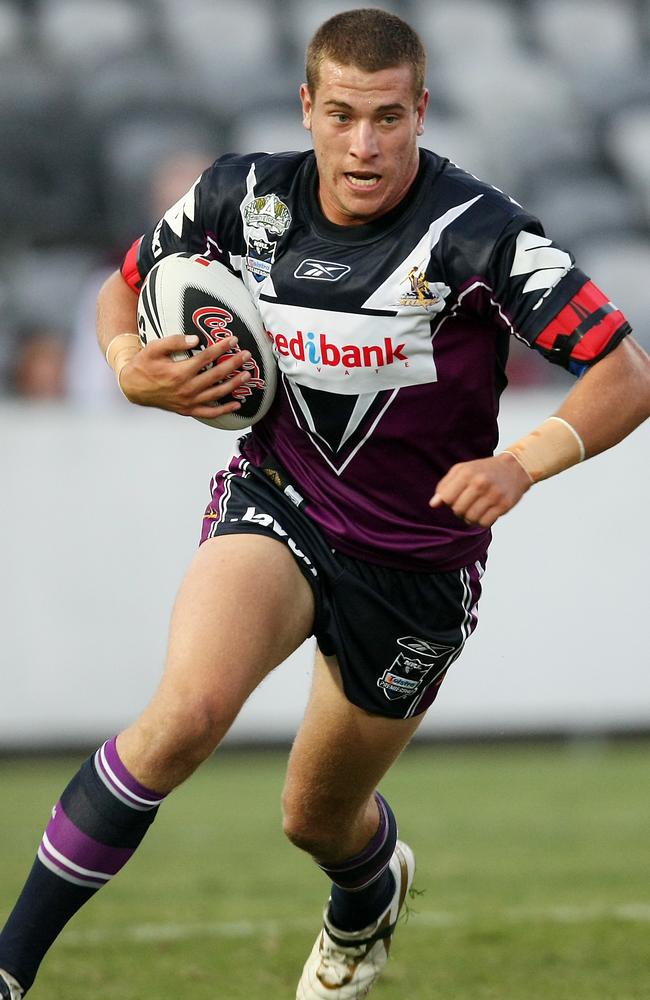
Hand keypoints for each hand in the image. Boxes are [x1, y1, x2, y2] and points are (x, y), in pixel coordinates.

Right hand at [119, 335, 251, 418]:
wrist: (133, 388)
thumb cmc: (144, 365)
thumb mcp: (154, 348)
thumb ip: (174, 341)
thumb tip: (196, 338)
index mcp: (179, 372)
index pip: (207, 357)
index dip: (222, 347)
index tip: (234, 340)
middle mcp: (186, 389)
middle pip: (217, 374)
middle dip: (234, 363)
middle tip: (247, 355)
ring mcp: (188, 401)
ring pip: (217, 393)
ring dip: (235, 384)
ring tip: (247, 375)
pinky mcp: (188, 410)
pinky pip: (210, 413)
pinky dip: (224, 410)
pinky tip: (237, 404)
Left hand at [429, 453, 531, 527]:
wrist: (515, 467)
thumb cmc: (483, 470)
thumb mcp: (462, 471)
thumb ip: (445, 486)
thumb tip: (433, 504)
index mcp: (467, 473)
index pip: (446, 498)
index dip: (448, 501)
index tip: (455, 497)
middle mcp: (480, 483)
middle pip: (458, 510)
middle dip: (459, 510)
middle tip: (467, 503)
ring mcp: (493, 494)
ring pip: (471, 518)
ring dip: (470, 517)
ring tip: (475, 509)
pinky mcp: (504, 505)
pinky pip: (485, 523)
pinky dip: (482, 521)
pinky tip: (485, 513)